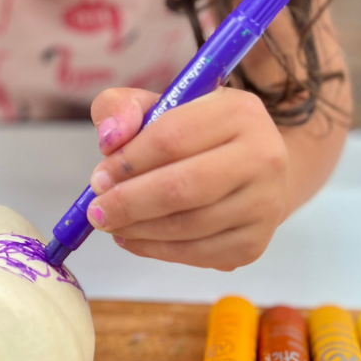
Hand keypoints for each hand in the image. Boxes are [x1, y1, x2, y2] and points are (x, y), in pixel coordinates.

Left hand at [87, 86, 287, 269]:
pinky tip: (133, 237)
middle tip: (97, 211)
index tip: (99, 179)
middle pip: (181, 188)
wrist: (250, 172)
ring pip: (186, 226)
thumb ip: (120, 107)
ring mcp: (264, 204)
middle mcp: (264, 157)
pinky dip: (155, 250)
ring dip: (137, 229)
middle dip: (128, 203)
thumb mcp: (158, 106)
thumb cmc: (195, 136)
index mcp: (239, 111)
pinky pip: (194, 254)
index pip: (171, 138)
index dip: (127, 162)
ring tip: (111, 223)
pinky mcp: (254, 244)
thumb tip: (109, 139)